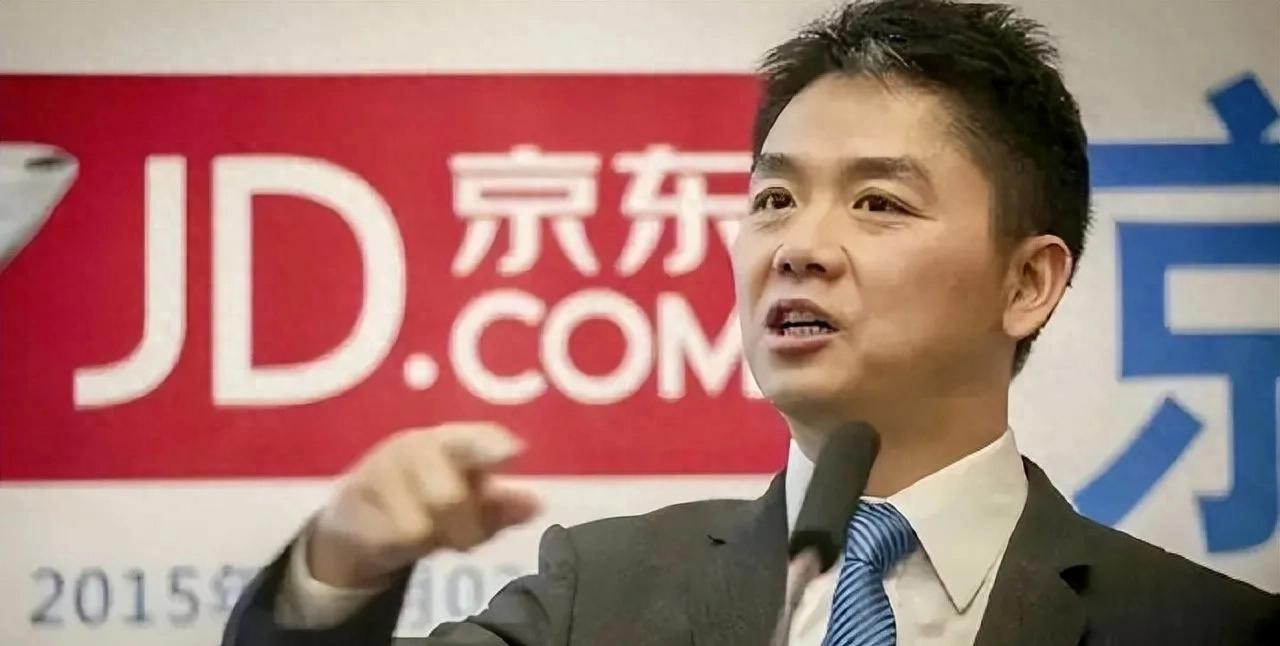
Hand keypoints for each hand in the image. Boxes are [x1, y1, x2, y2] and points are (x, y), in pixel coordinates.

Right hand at [306, 423, 539, 588]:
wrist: (355, 518)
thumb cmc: (426, 501)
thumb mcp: (468, 503)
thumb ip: (501, 507)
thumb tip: (536, 505)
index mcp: (450, 441)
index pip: (473, 438)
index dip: (492, 445)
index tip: (515, 453)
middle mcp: (414, 447)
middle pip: (450, 498)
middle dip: (464, 529)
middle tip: (460, 536)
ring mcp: (380, 472)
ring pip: (420, 527)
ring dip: (431, 540)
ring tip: (424, 531)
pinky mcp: (353, 504)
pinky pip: (393, 540)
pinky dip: (403, 549)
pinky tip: (396, 538)